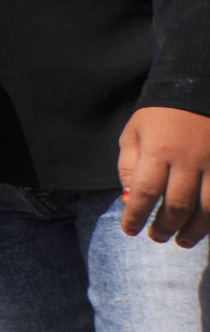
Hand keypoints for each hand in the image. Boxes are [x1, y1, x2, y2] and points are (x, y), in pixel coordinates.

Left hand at [117, 106, 209, 245]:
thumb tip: (129, 199)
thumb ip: (129, 166)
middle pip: (177, 206)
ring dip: (194, 232)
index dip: (135, 216)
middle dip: (165, 227)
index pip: (145, 192)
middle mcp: (188, 160)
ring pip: (207, 210)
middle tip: (156, 237)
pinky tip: (204, 227)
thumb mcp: (134, 133)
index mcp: (158, 150)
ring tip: (182, 241)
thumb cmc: (159, 116)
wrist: (197, 89)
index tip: (130, 230)